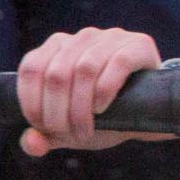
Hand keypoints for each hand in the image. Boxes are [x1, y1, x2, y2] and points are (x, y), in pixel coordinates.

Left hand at [16, 28, 176, 154]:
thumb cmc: (103, 114)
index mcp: (57, 48)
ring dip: (80, 107)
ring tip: (86, 129)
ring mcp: (112, 37)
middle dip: (58, 113)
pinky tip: (102, 108)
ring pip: (84, 68)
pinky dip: (105, 91)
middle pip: (56, 74)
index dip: (32, 103)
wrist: (148, 110)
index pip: (31, 68)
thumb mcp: (69, 128)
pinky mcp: (138, 44)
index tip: (45, 129)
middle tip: (70, 136)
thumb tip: (31, 142)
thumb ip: (45, 135)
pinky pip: (117, 64)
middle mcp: (82, 37)